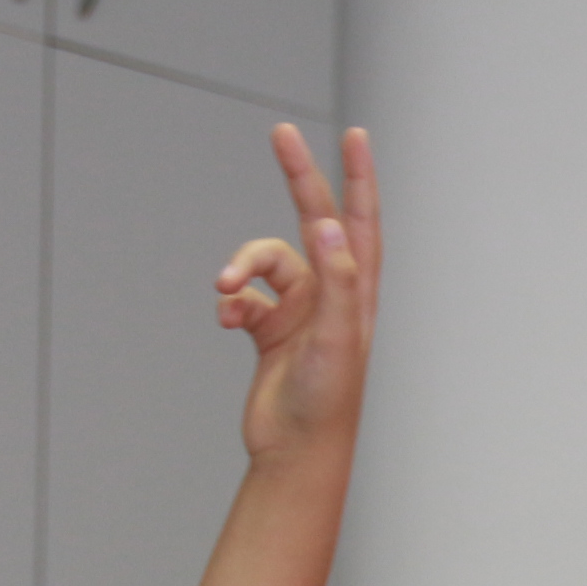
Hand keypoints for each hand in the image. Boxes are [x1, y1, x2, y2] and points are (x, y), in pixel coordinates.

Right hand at [219, 124, 380, 463]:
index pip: (361, 220)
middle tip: (281, 134)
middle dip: (298, 177)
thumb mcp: (336, 337)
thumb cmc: (327, 401)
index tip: (354, 135)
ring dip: (241, 269)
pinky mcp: (270, 330)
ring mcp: (300, 310)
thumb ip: (337, 279)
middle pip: (314, 219)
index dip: (359, 177)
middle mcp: (330, 294)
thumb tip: (330, 225)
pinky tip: (227, 319)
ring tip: (225, 290)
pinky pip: (245, 298)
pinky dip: (232, 302)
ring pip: (265, 263)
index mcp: (356, 291)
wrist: (297, 452)